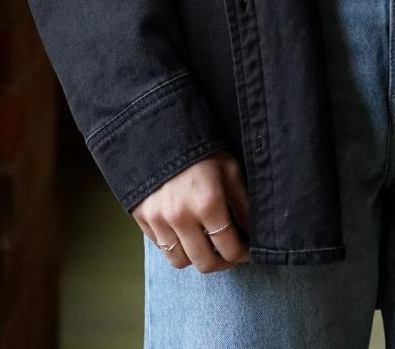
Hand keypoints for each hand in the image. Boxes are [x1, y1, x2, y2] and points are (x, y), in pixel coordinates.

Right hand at [131, 150, 250, 271]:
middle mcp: (181, 217)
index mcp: (208, 203)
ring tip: (206, 244)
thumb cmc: (202, 148)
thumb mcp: (230, 169)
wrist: (161, 130)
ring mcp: (158, 220)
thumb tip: (253, 232)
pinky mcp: (141, 218)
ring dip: (195, 257)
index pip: (230, 249)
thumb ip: (243, 204)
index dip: (243, 254)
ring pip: (179, 261)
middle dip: (221, 262)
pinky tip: (186, 232)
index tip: (247, 250)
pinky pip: (161, 247)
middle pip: (204, 263)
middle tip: (228, 253)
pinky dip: (175, 246)